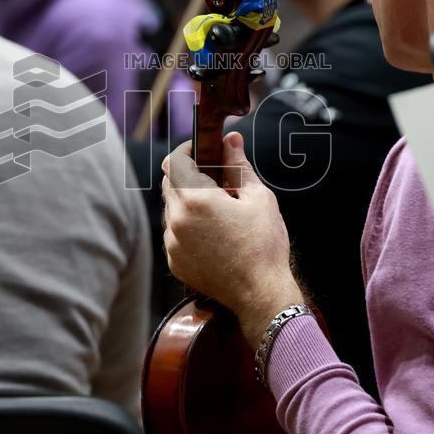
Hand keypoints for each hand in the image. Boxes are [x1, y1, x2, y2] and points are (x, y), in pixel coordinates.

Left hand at [162, 132, 304, 347]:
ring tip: (218, 211)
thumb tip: (231, 139)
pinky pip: (174, 234)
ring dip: (187, 203)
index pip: (174, 161)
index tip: (203, 151)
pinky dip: (188, 228)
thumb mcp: (258, 198)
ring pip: (171, 209)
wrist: (261, 294)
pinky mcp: (175, 262)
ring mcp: (173, 243)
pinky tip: (213, 234)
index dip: (187, 151)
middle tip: (215, 180)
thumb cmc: (264, 245)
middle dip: (188, 176)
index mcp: (196, 199)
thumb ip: (238, 165)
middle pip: (169, 183)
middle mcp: (177, 219)